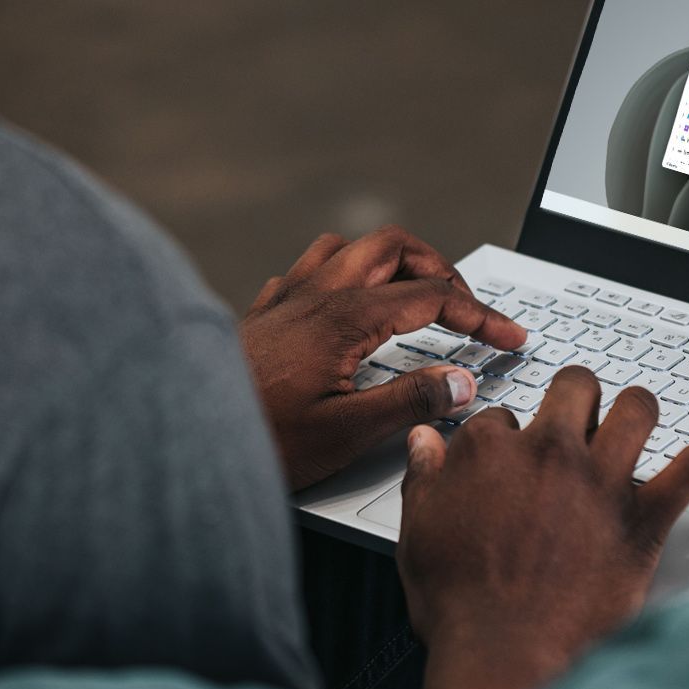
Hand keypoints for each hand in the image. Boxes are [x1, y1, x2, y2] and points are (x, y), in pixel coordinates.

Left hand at [242, 227, 525, 489]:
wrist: (180, 440)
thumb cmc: (256, 441)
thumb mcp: (346, 433)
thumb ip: (411, 402)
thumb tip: (461, 382)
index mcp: (344, 317)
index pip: (433, 296)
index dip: (481, 315)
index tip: (508, 337)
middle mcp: (315, 294)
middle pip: (394, 247)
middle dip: (441, 268)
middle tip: (466, 307)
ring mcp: (285, 299)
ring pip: (349, 247)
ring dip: (391, 261)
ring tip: (415, 293)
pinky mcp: (262, 315)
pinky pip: (308, 269)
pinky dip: (343, 276)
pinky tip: (346, 307)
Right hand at [397, 367, 688, 688]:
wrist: (505, 652)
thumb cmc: (462, 603)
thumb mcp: (418, 532)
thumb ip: (424, 478)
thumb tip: (424, 443)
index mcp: (490, 451)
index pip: (503, 416)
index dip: (509, 436)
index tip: (512, 457)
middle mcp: (550, 453)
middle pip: (575, 387)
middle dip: (577, 397)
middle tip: (579, 418)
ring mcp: (601, 481)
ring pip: (637, 408)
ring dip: (638, 413)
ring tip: (635, 423)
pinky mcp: (642, 518)